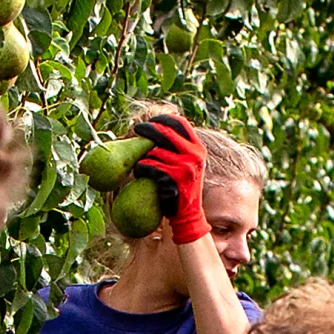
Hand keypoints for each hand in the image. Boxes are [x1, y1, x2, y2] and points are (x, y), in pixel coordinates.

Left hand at [134, 113, 207, 244]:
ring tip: (142, 166)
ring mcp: (186, 167)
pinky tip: (141, 174)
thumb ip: (178, 147)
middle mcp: (195, 154)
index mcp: (198, 148)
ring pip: (154, 152)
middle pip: (166, 132)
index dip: (162, 119)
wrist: (188, 214)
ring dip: (143, 157)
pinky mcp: (175, 179)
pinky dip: (142, 169)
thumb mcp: (187, 163)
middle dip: (147, 129)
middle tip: (136, 130)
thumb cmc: (181, 187)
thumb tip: (157, 127)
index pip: (180, 123)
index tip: (150, 121)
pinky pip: (151, 167)